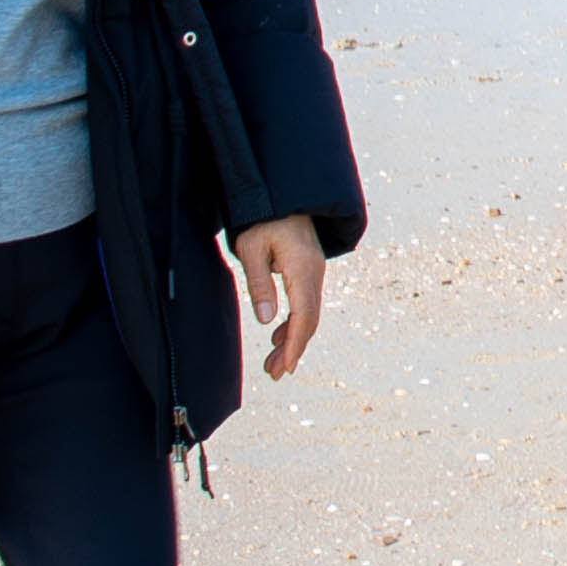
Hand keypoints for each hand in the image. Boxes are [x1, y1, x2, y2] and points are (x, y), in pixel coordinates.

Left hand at [232, 218, 331, 379]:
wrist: (281, 192)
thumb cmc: (261, 218)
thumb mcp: (252, 248)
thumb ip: (259, 283)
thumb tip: (266, 319)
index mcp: (303, 268)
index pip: (304, 314)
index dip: (295, 343)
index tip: (286, 367)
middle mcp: (314, 272)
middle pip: (309, 319)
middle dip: (293, 349)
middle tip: (273, 374)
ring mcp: (314, 271)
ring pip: (308, 313)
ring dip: (293, 338)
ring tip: (273, 363)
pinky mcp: (308, 270)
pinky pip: (306, 302)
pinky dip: (294, 323)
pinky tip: (278, 336)